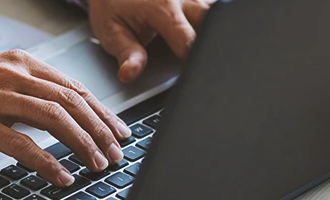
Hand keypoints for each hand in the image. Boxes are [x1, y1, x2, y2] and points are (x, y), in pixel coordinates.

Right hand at [0, 50, 131, 186]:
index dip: (100, 110)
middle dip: (100, 128)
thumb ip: (22, 88)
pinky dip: (48, 162)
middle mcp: (12, 75)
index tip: (116, 128)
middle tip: (116, 149)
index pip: (71, 86)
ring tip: (97, 163)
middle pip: (71, 101)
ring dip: (82, 144)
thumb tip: (56, 110)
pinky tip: (61, 176)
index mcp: (17, 63)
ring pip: (55, 119)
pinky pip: (23, 145)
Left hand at [89, 0, 213, 82]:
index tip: (195, 75)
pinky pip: (213, 8)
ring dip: (216, 31)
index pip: (188, 39)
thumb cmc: (112, 6)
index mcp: (162, 8)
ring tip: (207, 49)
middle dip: (212, 44)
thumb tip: (130, 73)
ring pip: (217, 12)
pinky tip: (207, 35)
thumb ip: (126, 53)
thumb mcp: (111, 32)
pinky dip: (214, 23)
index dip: (194, 60)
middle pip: (212, 23)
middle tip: (205, 63)